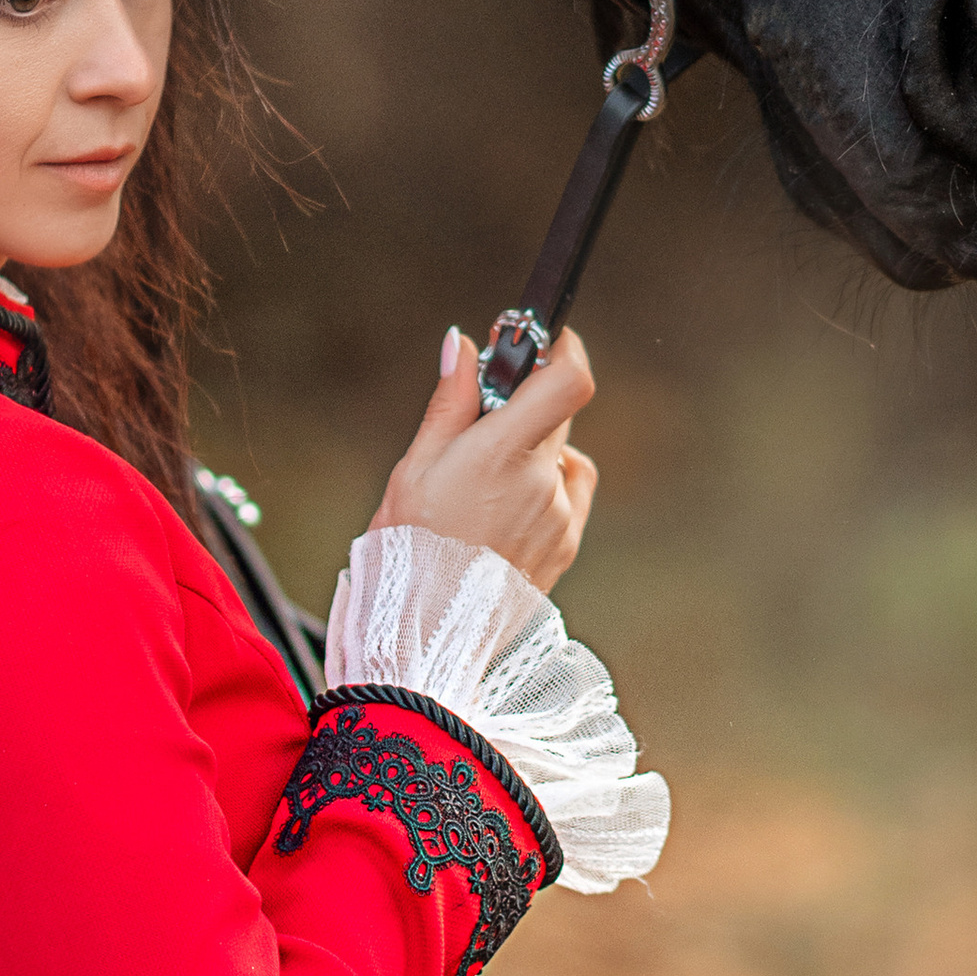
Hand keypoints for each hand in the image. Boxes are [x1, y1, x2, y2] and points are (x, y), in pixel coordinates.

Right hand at [371, 326, 598, 594]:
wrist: (426, 633)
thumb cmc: (408, 549)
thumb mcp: (415, 467)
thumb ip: (449, 402)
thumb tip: (463, 345)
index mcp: (502, 454)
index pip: (568, 383)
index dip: (565, 352)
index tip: (545, 342)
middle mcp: (542, 482)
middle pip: (555, 417)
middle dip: (524, 408)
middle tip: (480, 422)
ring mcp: (560, 516)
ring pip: (559, 458)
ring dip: (532, 454)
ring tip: (482, 484)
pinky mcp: (566, 545)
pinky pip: (568, 496)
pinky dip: (546, 488)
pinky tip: (505, 508)